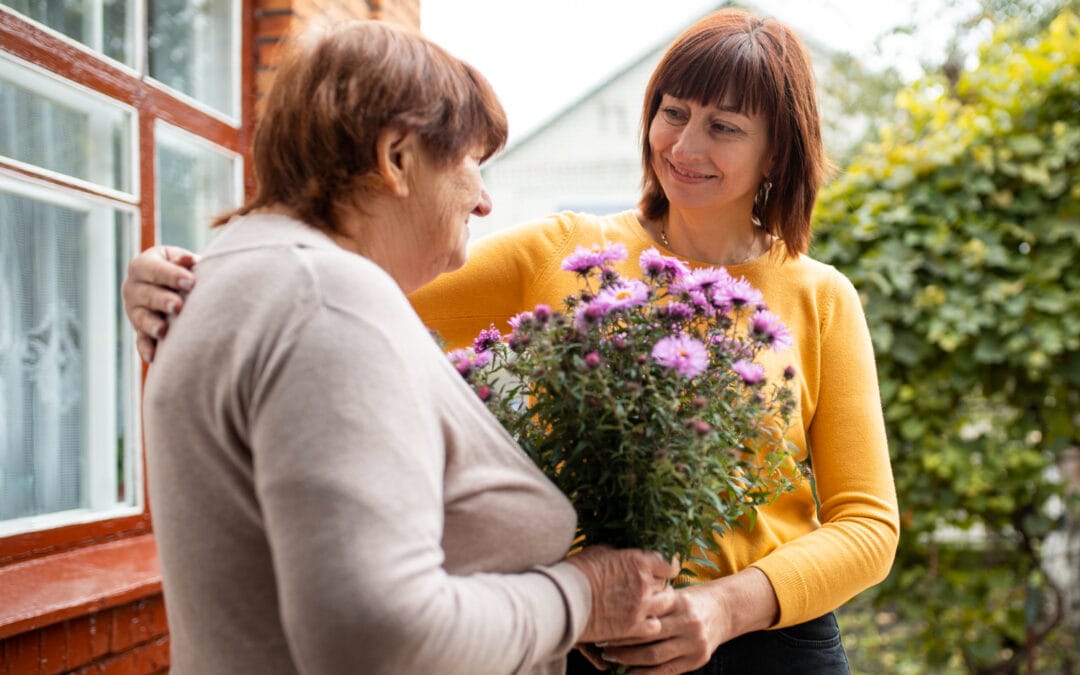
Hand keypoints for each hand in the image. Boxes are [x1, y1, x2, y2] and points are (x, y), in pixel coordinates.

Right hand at [121, 246, 197, 361]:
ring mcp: (134, 310)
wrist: (175, 286)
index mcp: (142, 265)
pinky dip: (146, 348)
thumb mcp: (180, 259)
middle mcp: (133, 287)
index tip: (191, 282)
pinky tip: (153, 357)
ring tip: (163, 331)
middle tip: (178, 306)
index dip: (171, 275)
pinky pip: (141, 340)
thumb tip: (189, 260)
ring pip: (140, 318)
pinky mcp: (139, 329)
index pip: (153, 269)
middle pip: (145, 294)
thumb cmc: (181, 268)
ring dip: (152, 325)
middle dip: (162, 300)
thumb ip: (183, 260)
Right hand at [567, 546, 677, 644]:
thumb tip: (624, 556)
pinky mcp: (633, 628)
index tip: (663, 571)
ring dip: (660, 604)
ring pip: (666, 606)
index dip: (665, 568)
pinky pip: (655, 627)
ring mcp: (641, 607)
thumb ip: (619, 555)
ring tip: (650, 605)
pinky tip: (642, 621)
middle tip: (653, 588)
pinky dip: (651, 624)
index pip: (668, 565)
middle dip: (660, 586)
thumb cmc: (577, 572)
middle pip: (666, 585)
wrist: (564, 599)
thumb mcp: (599, 552)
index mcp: (638, 562)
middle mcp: (644, 584)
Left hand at [597, 567, 778, 673]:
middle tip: (601, 646)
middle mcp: (688, 623)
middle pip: (648, 638)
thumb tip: (616, 605)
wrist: (726, 610)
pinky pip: (667, 672)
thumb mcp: (674, 593)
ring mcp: (694, 644)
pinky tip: (630, 673)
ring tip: (611, 659)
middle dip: (622, 644)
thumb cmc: (691, 599)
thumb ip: (653, 600)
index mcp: (679, 602)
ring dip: (629, 661)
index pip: (646, 615)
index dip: (623, 622)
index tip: (604, 625)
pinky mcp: (697, 660)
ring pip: (655, 657)